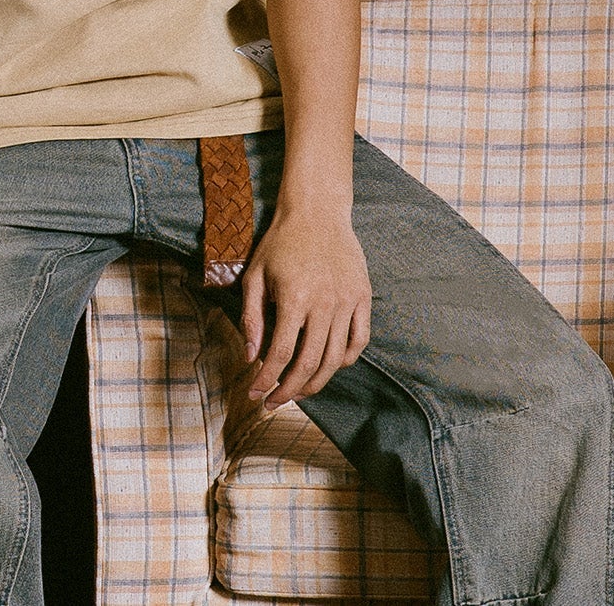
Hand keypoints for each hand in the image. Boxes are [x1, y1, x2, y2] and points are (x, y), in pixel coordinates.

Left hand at [239, 204, 370, 409]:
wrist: (316, 211)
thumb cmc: (280, 242)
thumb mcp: (255, 275)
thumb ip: (251, 316)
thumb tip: (250, 355)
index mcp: (293, 298)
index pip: (280, 353)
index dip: (266, 379)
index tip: (254, 394)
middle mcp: (323, 304)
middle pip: (309, 363)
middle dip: (289, 390)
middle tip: (274, 402)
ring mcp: (347, 301)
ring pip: (335, 358)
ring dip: (316, 382)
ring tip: (298, 391)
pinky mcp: (363, 297)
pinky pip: (359, 340)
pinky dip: (346, 360)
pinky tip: (329, 366)